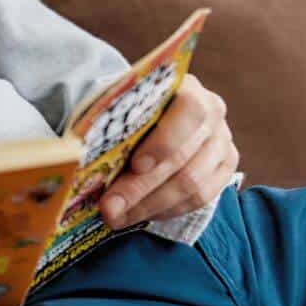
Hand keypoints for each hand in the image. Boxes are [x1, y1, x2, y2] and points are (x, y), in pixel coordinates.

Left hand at [100, 74, 237, 227]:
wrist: (151, 112)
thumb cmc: (131, 109)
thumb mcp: (121, 105)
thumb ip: (112, 122)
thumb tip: (81, 155)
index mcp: (188, 88)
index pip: (189, 112)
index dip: (165, 141)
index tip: (135, 165)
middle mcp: (213, 113)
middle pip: (184, 158)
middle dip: (141, 188)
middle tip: (109, 208)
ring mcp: (222, 143)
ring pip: (192, 185)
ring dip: (149, 205)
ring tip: (116, 217)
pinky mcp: (224, 169)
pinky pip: (201, 199)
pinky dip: (166, 210)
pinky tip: (140, 214)